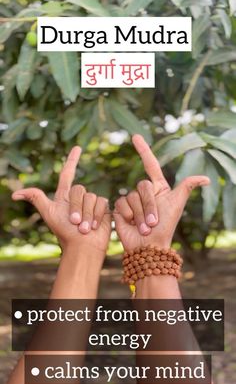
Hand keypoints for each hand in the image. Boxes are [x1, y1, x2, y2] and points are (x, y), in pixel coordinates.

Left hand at [12, 147, 110, 253]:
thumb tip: (15, 194)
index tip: (77, 147)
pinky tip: (95, 226)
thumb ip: (35, 198)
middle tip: (74, 223)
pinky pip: (101, 203)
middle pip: (79, 189)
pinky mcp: (103, 208)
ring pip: (91, 197)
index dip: (72, 160)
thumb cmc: (64, 232)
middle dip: (76, 207)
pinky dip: (97, 215)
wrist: (82, 246)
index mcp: (64, 196)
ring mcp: (91, 202)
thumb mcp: (48, 213)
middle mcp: (78, 197)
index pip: (68, 173)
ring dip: (87, 214)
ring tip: (84, 228)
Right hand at [114, 135, 209, 250]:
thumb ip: (187, 187)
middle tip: (153, 221)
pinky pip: (121, 204)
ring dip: (139, 214)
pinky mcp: (120, 209)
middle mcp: (144, 193)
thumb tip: (207, 179)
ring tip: (144, 226)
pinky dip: (128, 215)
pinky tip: (131, 224)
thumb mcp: (177, 204)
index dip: (143, 150)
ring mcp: (131, 200)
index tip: (135, 137)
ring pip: (131, 196)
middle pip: (142, 186)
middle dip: (149, 205)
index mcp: (158, 188)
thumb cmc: (165, 226)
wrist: (149, 246)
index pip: (150, 164)